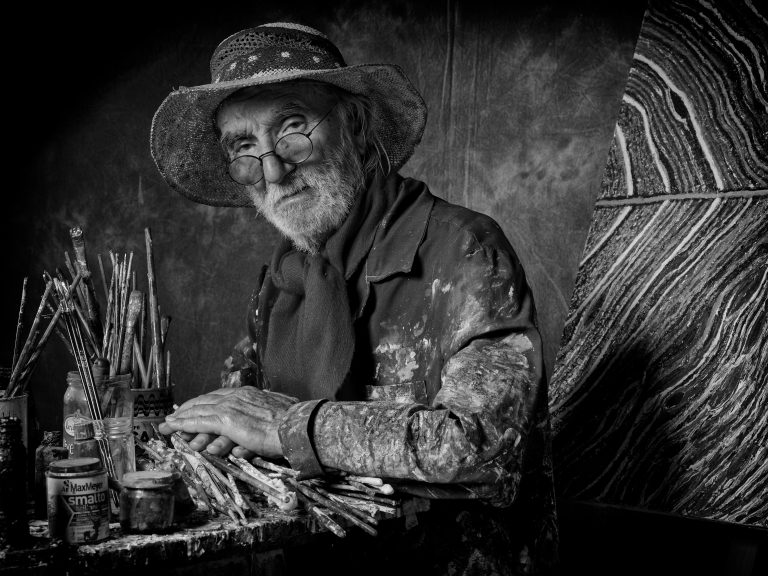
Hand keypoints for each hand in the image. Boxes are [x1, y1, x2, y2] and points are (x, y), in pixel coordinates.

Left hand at [158, 387, 297, 458]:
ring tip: (168, 425)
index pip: (219, 397)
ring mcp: (231, 407)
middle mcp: (237, 397)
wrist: (296, 427)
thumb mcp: (274, 415)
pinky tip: (174, 427)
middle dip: (187, 410)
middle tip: (172, 418)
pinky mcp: (226, 420)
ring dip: (181, 419)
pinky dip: (184, 423)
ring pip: (198, 410)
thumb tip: (257, 427)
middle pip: (205, 401)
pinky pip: (199, 421)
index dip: (204, 403)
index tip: (193, 409)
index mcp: (248, 394)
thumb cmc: (291, 424)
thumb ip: (262, 417)